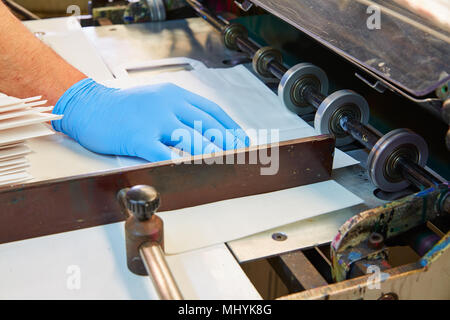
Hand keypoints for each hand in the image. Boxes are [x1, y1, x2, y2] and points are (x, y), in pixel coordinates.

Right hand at [52, 78, 248, 161]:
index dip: (231, 127)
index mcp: (175, 95)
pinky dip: (179, 163)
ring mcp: (154, 120)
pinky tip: (191, 172)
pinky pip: (163, 153)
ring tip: (226, 165)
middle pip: (207, 125)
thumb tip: (203, 131)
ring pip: (191, 138)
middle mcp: (168, 104)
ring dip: (211, 153)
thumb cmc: (123, 107)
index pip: (212, 111)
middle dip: (228, 143)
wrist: (89, 106)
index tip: (242, 140)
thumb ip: (178, 112)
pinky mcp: (139, 137)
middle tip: (242, 157)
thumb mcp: (156, 99)